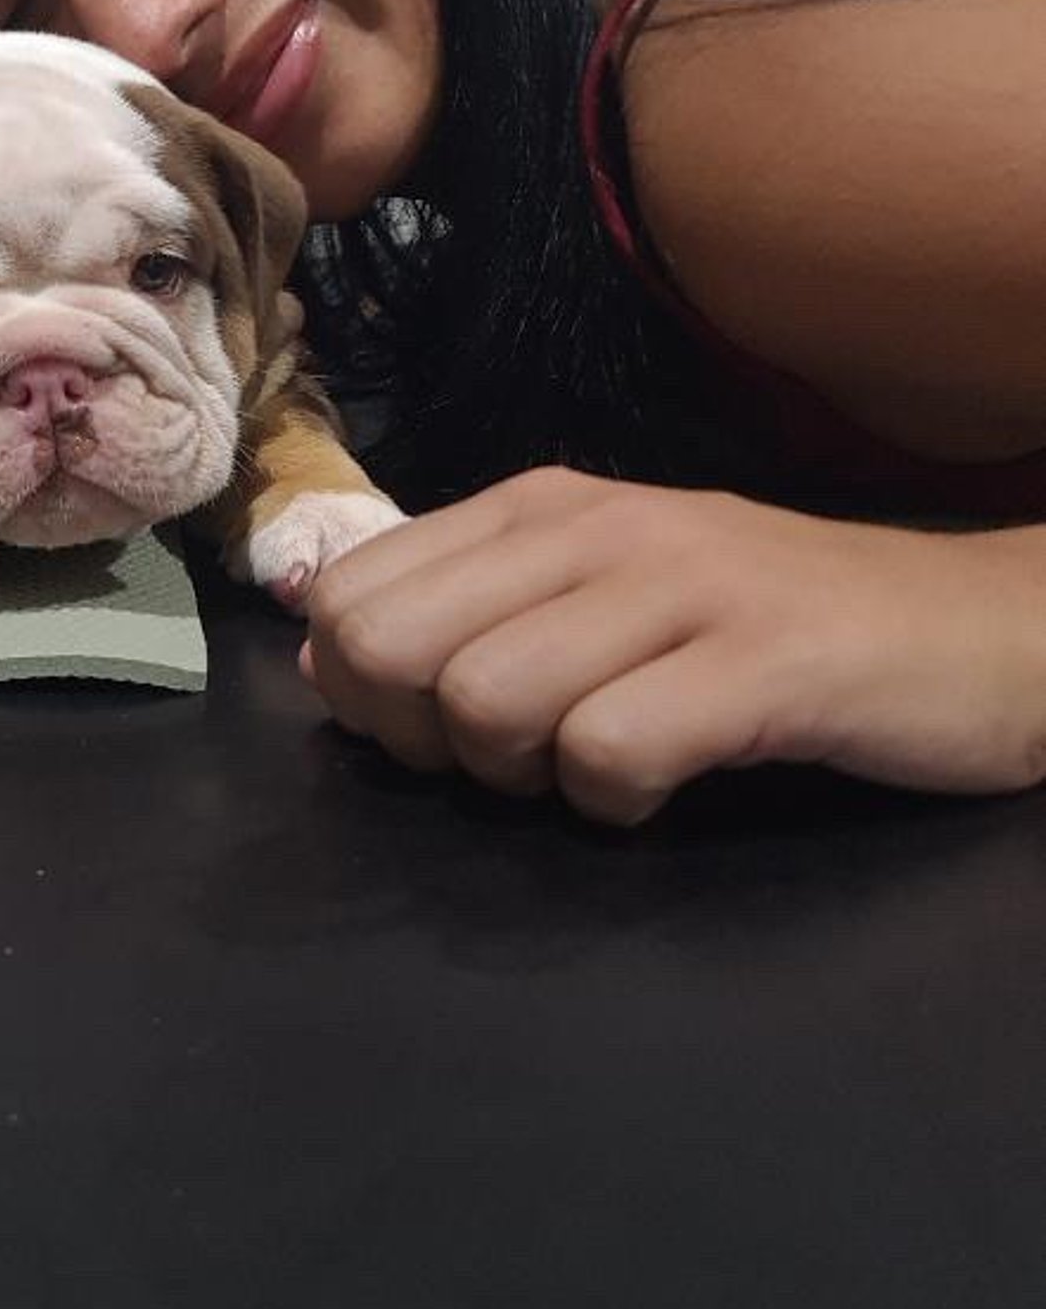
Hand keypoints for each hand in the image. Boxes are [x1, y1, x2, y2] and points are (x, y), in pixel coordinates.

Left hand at [300, 466, 1045, 824]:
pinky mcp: (762, 663)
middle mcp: (594, 523)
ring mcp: (682, 585)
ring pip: (486, 698)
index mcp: (538, 505)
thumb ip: (465, 617)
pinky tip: (664, 786)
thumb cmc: (771, 627)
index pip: (351, 591)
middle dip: (422, 739)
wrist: (983, 628)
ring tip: (601, 764)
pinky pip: (610, 752)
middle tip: (516, 760)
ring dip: (523, 776)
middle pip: (387, 646)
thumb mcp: (599, 598)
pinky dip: (617, 803)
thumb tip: (328, 661)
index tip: (444, 725)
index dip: (365, 691)